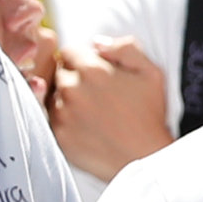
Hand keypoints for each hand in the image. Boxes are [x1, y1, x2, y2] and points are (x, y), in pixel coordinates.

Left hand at [49, 37, 172, 181]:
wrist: (144, 158)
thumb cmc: (149, 116)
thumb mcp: (151, 72)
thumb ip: (125, 48)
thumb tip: (97, 43)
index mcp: (91, 70)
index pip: (70, 50)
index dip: (83, 58)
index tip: (94, 70)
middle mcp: (71, 89)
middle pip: (59, 71)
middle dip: (73, 76)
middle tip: (95, 92)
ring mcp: (61, 113)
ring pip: (53, 94)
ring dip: (66, 97)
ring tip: (91, 110)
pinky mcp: (57, 135)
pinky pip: (51, 117)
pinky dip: (63, 118)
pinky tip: (83, 124)